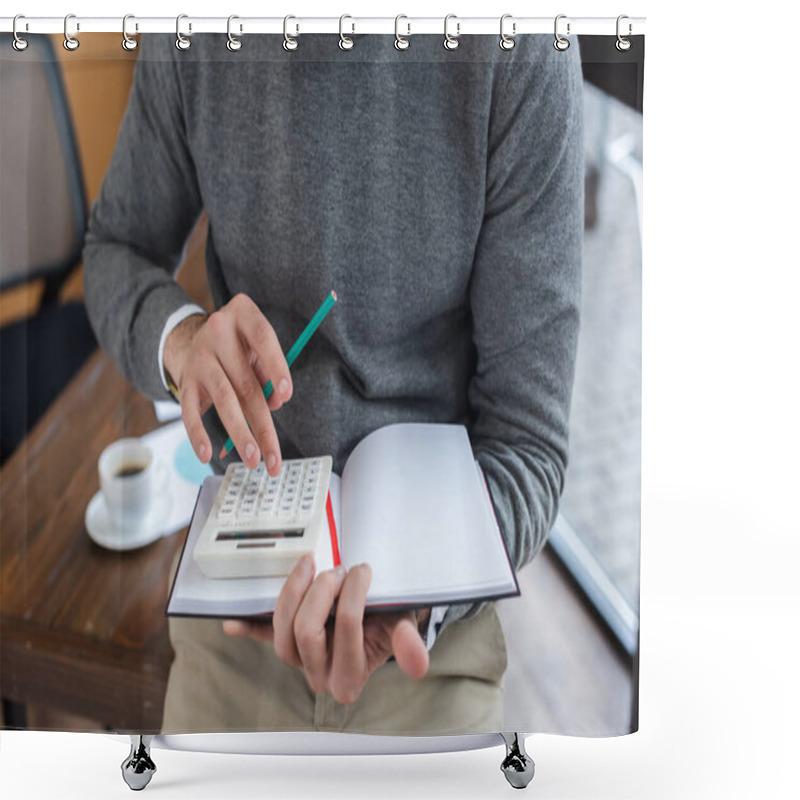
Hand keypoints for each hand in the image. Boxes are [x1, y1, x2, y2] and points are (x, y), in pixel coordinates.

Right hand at [163, 294, 291, 472]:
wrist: (191, 340)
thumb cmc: (239, 349)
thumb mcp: (257, 348)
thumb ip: (270, 372)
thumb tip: (278, 401)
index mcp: (243, 315)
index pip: (263, 337)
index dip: (276, 365)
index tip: (286, 395)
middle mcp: (218, 332)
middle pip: (246, 382)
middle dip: (263, 424)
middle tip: (275, 456)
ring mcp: (200, 358)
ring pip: (224, 400)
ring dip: (240, 433)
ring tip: (254, 459)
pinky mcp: (185, 382)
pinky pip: (189, 411)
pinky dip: (198, 434)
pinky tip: (207, 454)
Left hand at [223, 556, 429, 704]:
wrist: (378, 620)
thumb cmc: (389, 620)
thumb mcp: (402, 626)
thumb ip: (407, 642)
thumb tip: (419, 664)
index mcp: (350, 677)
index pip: (346, 628)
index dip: (353, 594)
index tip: (363, 570)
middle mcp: (320, 675)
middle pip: (306, 630)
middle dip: (320, 591)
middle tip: (338, 569)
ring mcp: (299, 659)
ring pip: (281, 631)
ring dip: (292, 594)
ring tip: (309, 566)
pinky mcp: (285, 642)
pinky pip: (264, 636)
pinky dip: (248, 628)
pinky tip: (232, 622)